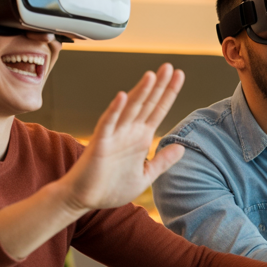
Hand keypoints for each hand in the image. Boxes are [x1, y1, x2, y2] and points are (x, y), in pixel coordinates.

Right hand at [60, 64, 186, 210]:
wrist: (84, 199)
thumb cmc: (111, 188)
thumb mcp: (146, 176)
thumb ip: (162, 162)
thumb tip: (182, 148)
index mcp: (141, 138)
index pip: (158, 110)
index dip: (168, 93)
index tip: (179, 75)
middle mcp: (129, 132)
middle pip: (146, 104)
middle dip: (158, 86)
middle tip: (169, 66)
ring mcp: (114, 135)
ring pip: (130, 109)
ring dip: (141, 92)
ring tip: (152, 75)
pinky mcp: (100, 143)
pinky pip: (108, 123)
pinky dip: (115, 110)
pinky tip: (123, 96)